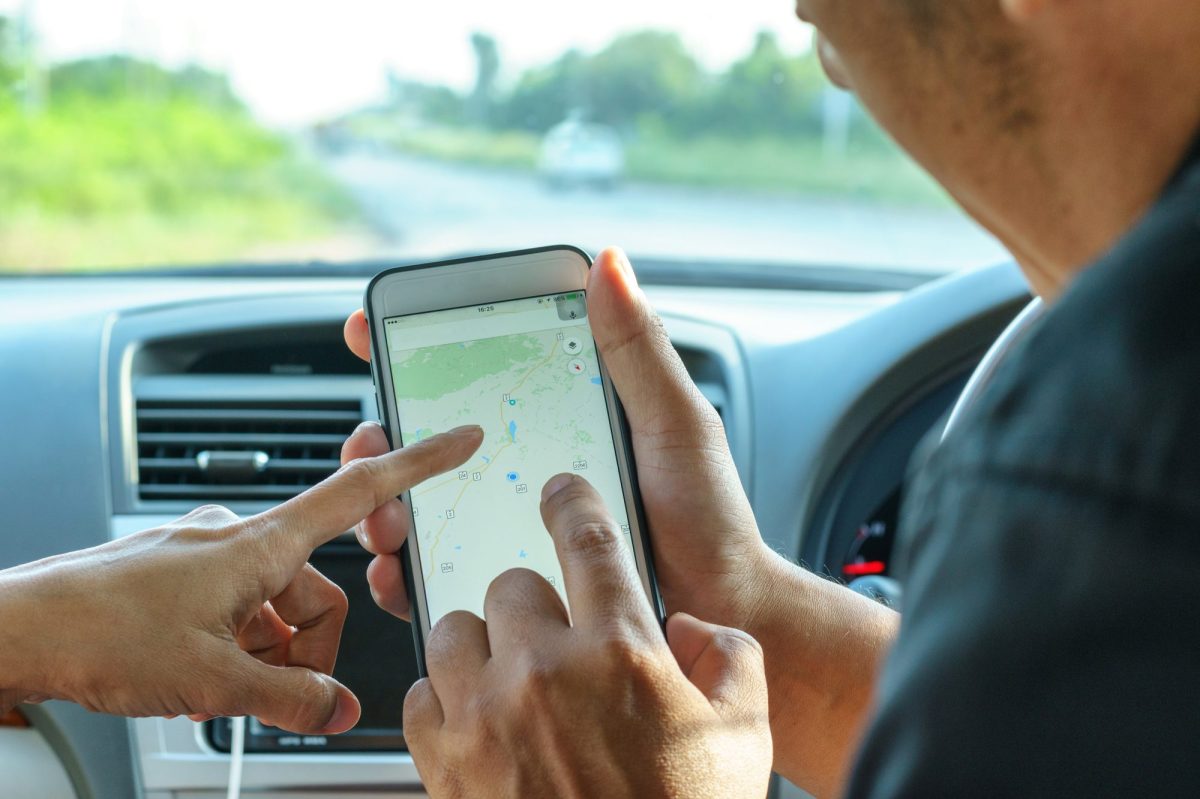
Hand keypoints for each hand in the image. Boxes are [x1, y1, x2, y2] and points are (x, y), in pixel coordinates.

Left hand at [0, 425, 481, 731]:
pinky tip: (200, 678)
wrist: (16, 630)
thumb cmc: (100, 633)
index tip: (459, 439)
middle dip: (308, 644)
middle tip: (276, 689)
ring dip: (265, 652)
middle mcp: (237, 540)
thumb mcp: (211, 679)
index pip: (358, 492)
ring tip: (219, 689)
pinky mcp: (179, 577)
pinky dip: (235, 647)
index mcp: (260, 546)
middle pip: (317, 588)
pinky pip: (235, 609)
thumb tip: (339, 708)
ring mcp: (205, 557)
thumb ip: (290, 696)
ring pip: (275, 606)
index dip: (418, 464)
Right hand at [345, 249, 898, 795]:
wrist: (717, 611)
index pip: (472, 373)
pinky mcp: (503, 589)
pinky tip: (396, 569)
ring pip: (417, 506)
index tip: (369, 330)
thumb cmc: (706, 517)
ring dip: (380, 502)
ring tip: (386, 514)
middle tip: (373, 441)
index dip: (414, 349)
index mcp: (554, 420)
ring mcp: (507, 528)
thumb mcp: (674, 423)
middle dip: (381, 437)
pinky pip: (435, 574)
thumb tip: (609, 263)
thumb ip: (637, 349)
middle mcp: (521, 469)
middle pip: (425, 442)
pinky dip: (401, 570)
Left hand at [405, 474, 771, 797]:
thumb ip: (732, 662)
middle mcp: (545, 671)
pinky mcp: (443, 761)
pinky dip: (445, 699)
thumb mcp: (742, 740)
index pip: (588, 539)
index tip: (561, 488)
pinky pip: (421, 693)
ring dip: (483, 645)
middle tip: (555, 645)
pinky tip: (478, 722)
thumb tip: (698, 632)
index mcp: (621, 652)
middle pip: (510, 582)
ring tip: (510, 680)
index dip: (573, 500)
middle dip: (535, 606)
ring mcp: (486, 715)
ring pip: (456, 629)